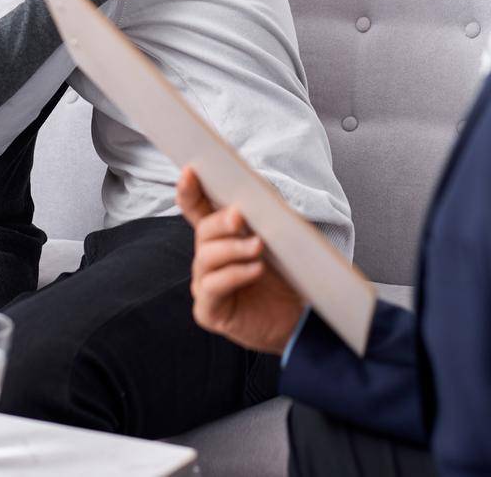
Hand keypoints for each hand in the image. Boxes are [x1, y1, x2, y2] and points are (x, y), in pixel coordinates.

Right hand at [176, 166, 303, 354]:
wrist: (299, 320)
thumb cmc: (286, 278)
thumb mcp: (279, 241)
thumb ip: (265, 217)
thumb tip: (259, 191)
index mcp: (221, 238)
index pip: (197, 210)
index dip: (190, 191)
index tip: (191, 171)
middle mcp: (208, 260)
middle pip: (203, 232)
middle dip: (220, 221)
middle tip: (239, 216)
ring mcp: (205, 285)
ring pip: (206, 258)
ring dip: (233, 248)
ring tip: (258, 246)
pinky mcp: (209, 311)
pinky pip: (213, 288)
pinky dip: (235, 274)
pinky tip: (255, 270)